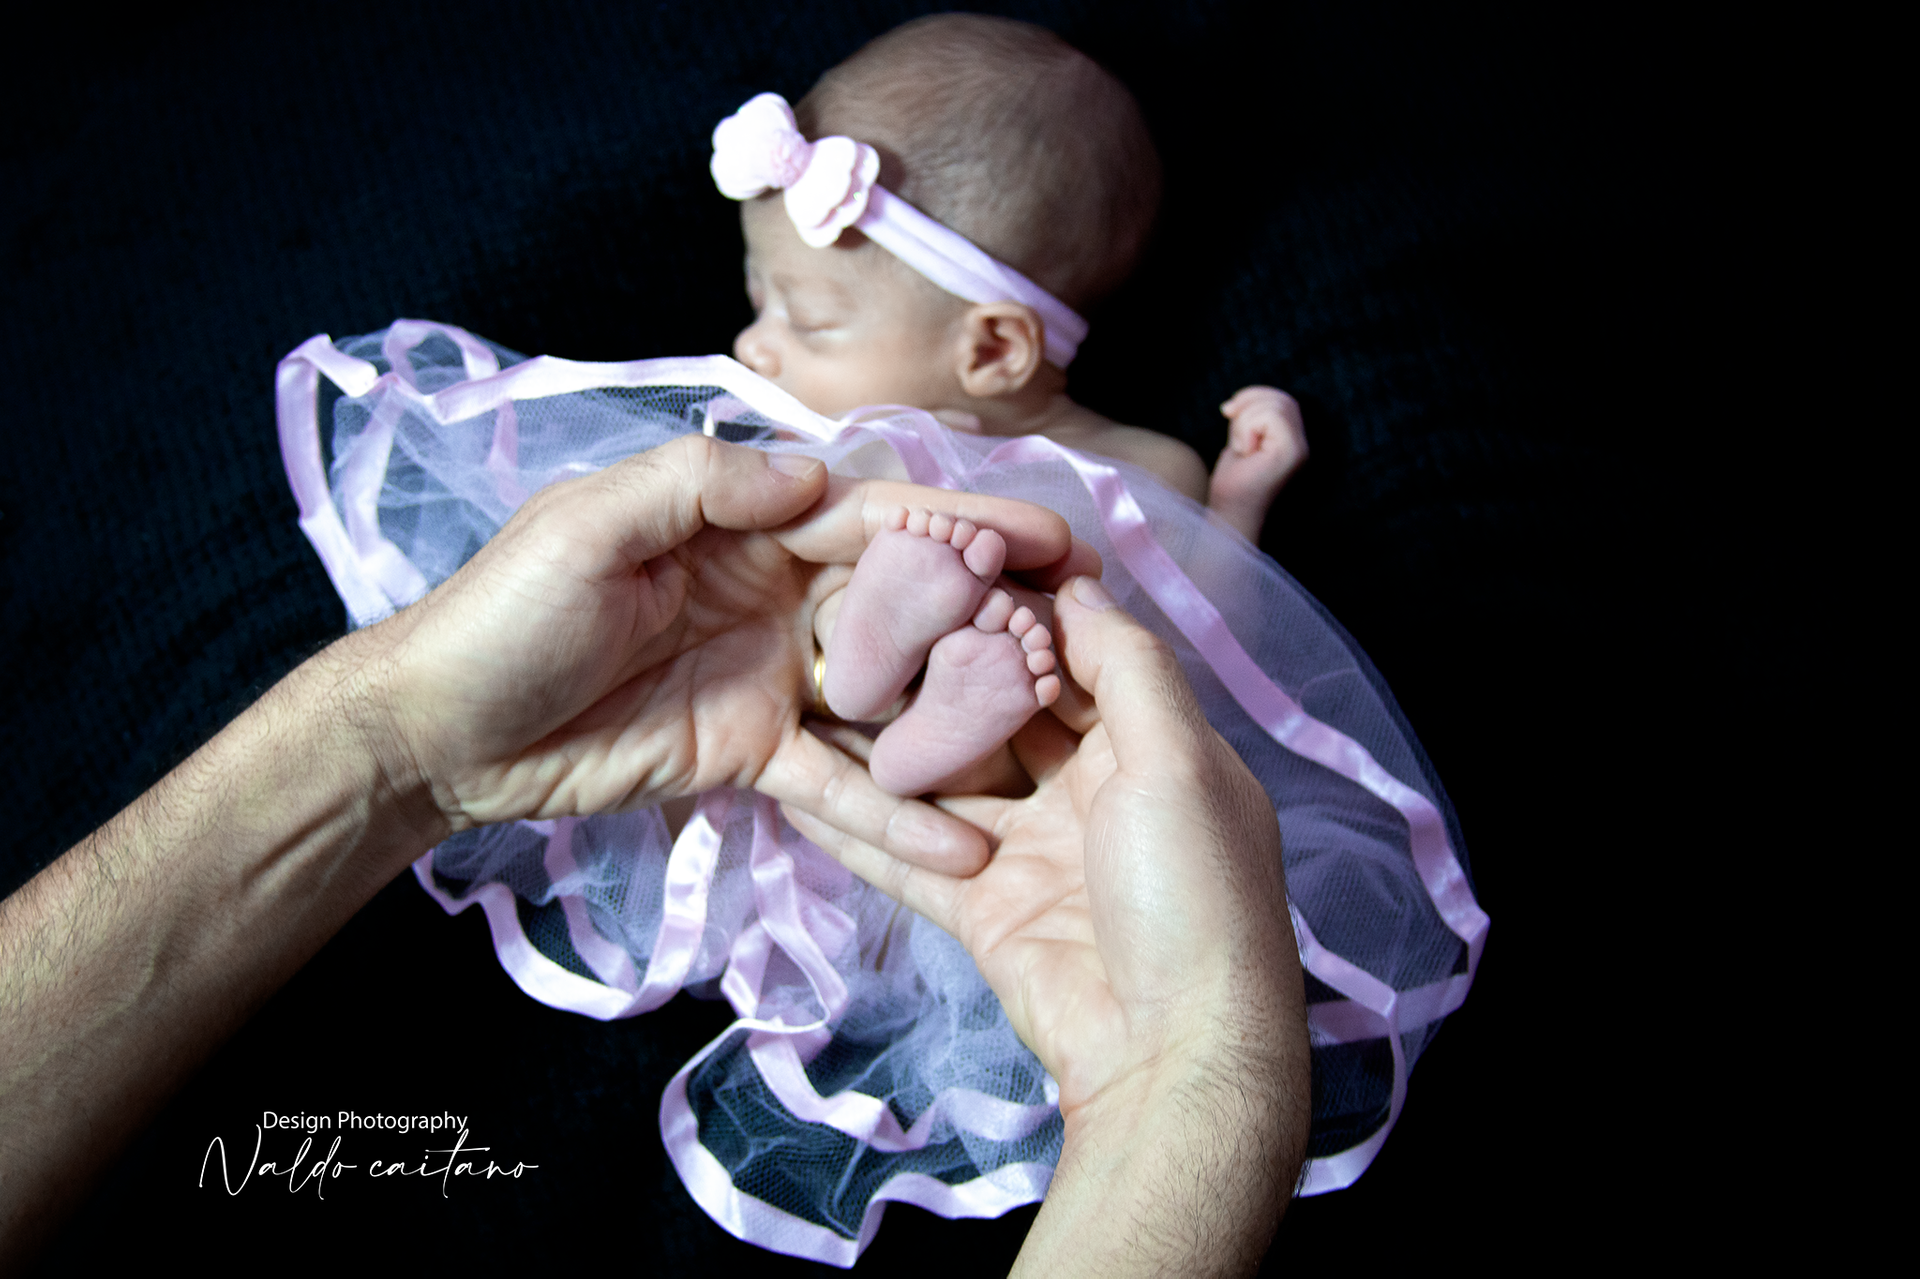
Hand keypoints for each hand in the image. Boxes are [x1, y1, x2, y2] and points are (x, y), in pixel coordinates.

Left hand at [358, 434, 1091, 874]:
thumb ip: (703, 490)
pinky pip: (838, 788)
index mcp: (742, 527)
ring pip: (891, 696)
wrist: (441, 731)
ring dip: (966, 716)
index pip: (874, 517)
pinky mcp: (755, 760)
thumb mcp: (592, 526)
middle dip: (995, 612)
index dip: (962, 523)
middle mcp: (776, 597)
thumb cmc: (504, 612)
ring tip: (1055, 742)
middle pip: (907, 601)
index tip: (1049, 536)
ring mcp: (774, 682)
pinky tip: (959, 849)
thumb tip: (822, 482)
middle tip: (1088, 633)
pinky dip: (894, 819)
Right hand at [789, 577, 1309, 1274]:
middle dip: (945, 666)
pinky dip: (861, 824)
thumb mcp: (1178, 761)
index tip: (952, 560)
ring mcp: (1032, 848)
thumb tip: (1080, 584)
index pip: (1078, 660)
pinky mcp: (982, 905)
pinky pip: (912, 853)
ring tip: (821, 677)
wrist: (1170, 1051)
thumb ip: (1128, 667)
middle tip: (867, 607)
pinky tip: (800, 786)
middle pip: (1005, 713)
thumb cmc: (1193, 893)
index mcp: (1152, 747)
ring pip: (950, 778)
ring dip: (894, 738)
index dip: (1020, 612)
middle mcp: (1092, 791)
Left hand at [1209, 386, 1308, 541]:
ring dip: (1245, 422)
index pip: (1281, 400)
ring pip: (1274, 406)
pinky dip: (1247, 429)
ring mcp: (1300, 449)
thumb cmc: (1233, 483)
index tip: (1228, 412)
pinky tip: (1245, 453)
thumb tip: (1235, 402)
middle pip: (1280, 399)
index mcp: (1292, 441)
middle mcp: (1302, 445)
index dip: (1252, 397)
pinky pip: (1270, 417)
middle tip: (1236, 438)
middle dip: (1248, 407)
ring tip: (1242, 449)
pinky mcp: (1292, 453)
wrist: (1230, 513)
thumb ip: (1250, 420)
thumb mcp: (1240, 442)